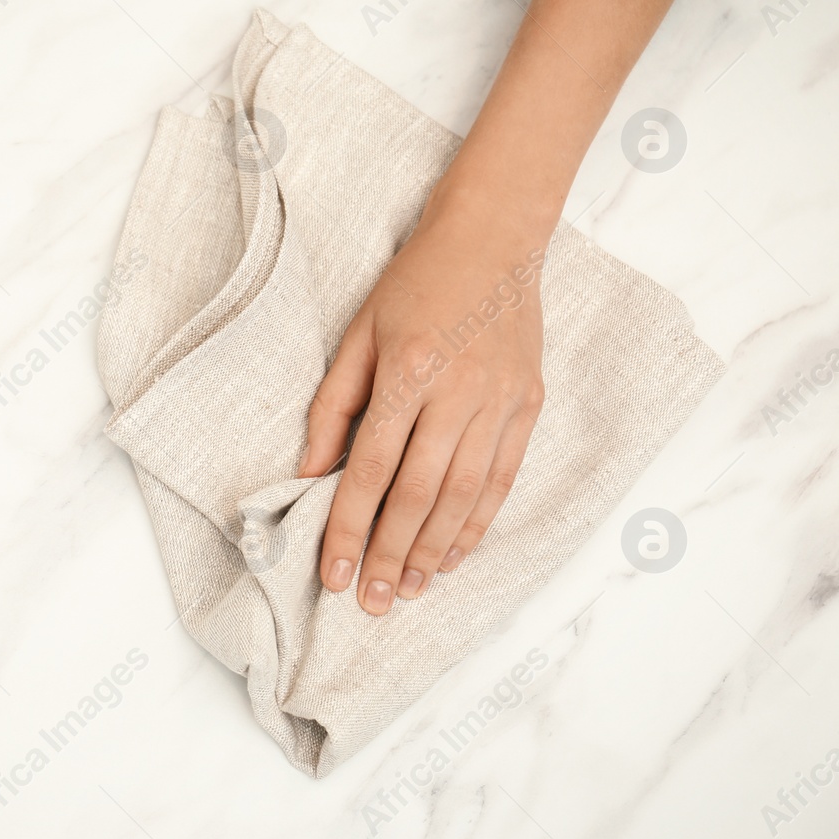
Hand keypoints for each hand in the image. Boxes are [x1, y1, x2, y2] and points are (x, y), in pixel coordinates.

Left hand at [298, 199, 546, 614]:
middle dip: (391, 554)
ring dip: (435, 550)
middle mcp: (458, 393)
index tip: (334, 574)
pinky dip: (477, 522)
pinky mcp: (527, 405)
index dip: (349, 528)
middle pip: (418, 494)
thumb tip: (310, 472)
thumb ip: (332, 406)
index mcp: (408, 373)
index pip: (370, 469)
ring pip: (464, 496)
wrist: (493, 238)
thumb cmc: (413, 283)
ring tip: (411, 589)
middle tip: (373, 600)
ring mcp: (499, 402)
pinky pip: (502, 478)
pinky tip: (454, 554)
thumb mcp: (357, 334)